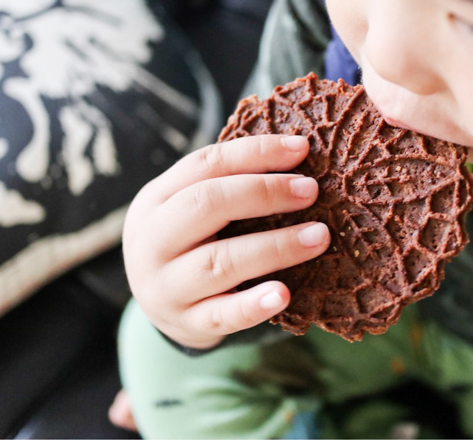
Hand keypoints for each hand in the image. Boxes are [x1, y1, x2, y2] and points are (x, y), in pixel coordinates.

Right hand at [123, 134, 330, 349]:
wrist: (156, 305)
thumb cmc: (187, 242)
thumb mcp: (187, 208)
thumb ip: (225, 183)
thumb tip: (296, 152)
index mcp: (155, 199)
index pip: (204, 164)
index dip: (255, 153)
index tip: (302, 148)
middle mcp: (152, 241)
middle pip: (206, 204)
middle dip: (264, 193)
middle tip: (311, 191)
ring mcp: (165, 286)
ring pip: (219, 261)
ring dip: (275, 247)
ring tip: (319, 236)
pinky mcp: (187, 324)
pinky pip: (221, 315)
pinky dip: (253, 305)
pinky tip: (283, 294)